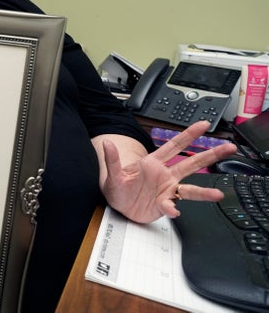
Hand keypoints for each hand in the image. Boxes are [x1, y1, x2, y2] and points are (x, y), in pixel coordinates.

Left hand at [101, 120, 236, 223]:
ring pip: (190, 188)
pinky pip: (172, 205)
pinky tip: (173, 209)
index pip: (174, 145)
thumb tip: (106, 143)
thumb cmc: (117, 186)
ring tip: (218, 194)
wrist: (117, 205)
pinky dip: (172, 207)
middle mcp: (164, 175)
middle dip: (210, 155)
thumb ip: (112, 159)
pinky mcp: (164, 203)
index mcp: (153, 163)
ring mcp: (166, 189)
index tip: (204, 125)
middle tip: (228, 148)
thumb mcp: (112, 173)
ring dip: (204, 191)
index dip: (189, 135)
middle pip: (192, 163)